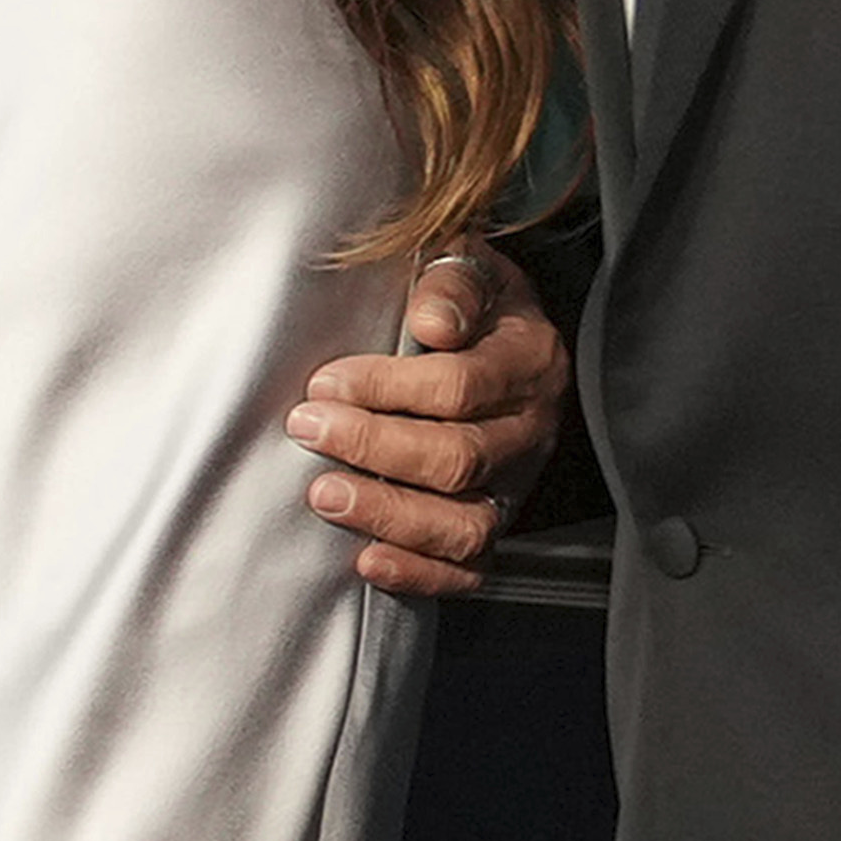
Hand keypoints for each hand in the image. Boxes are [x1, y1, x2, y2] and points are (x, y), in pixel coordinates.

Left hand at [281, 254, 569, 594]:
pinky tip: (367, 560)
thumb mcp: (468, 268)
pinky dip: (417, 573)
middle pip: (457, 458)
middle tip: (309, 430)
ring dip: (388, 514)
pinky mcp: (498, 523)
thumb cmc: (475, 303)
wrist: (512, 340)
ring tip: (325, 496)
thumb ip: (449, 284)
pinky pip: (469, 568)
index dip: (385, 389)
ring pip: (465, 524)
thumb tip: (432, 323)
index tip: (324, 383)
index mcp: (528, 360)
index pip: (460, 387)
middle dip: (373, 448)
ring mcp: (517, 484)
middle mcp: (531, 430)